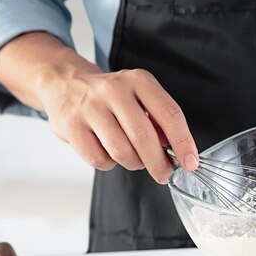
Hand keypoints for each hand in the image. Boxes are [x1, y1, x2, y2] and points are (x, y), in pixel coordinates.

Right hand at [39, 65, 198, 183]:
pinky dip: (109, 163)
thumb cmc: (111, 96)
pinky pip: (99, 159)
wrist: (65, 84)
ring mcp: (90, 108)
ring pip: (122, 152)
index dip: (183, 142)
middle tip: (164, 174)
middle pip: (144, 137)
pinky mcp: (71, 126)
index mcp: (139, 81)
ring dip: (134, 163)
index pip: (170, 114)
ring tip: (134, 158)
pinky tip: (109, 152)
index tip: (190, 162)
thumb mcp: (140, 96)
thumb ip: (159, 120)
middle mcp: (115, 90)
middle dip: (158, 163)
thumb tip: (178, 151)